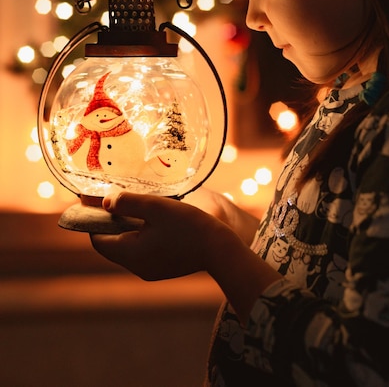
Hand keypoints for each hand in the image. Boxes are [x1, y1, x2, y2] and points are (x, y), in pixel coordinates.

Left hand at [91, 190, 280, 322]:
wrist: (220, 249)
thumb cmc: (188, 226)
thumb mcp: (156, 208)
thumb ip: (127, 203)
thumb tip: (104, 202)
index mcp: (130, 254)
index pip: (97, 238)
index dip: (91, 218)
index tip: (90, 198)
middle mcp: (136, 267)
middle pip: (111, 242)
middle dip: (108, 220)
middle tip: (110, 196)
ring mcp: (150, 269)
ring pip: (127, 246)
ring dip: (124, 226)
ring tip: (130, 203)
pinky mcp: (163, 267)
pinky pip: (142, 250)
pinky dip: (138, 234)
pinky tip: (149, 218)